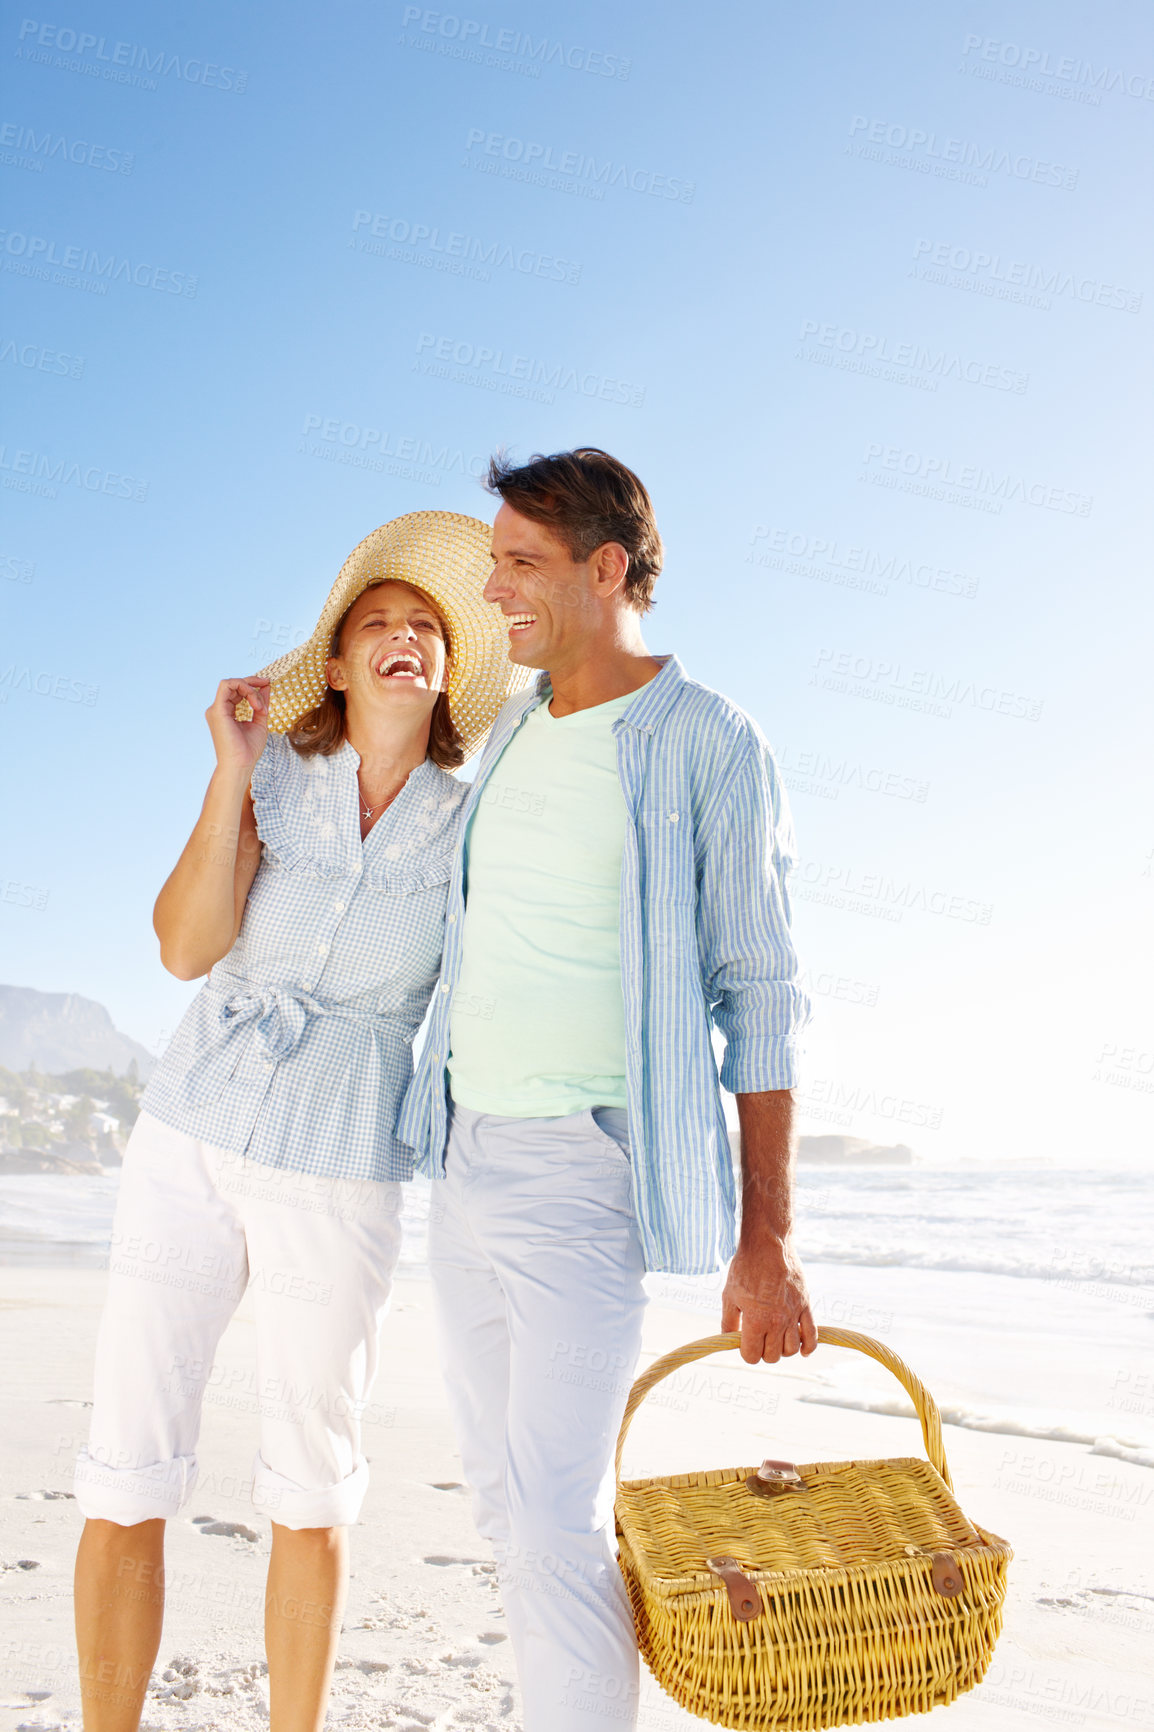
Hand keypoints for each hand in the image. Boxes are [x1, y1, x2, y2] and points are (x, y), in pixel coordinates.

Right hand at [205, 677, 270, 774]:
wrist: (240, 765)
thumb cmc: (248, 749)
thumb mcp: (260, 721)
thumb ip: (261, 703)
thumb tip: (266, 685)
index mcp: (226, 712)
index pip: (237, 689)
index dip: (252, 684)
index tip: (267, 684)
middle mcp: (218, 709)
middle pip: (234, 684)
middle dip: (252, 682)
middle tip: (267, 684)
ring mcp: (216, 709)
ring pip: (231, 683)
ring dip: (250, 689)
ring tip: (261, 707)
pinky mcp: (217, 710)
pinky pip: (228, 685)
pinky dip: (245, 689)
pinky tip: (256, 704)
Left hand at [721, 1232, 817, 1364]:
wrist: (768, 1245)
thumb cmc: (745, 1268)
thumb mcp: (729, 1295)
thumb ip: (728, 1322)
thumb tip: (730, 1341)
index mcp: (756, 1320)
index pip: (752, 1356)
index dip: (746, 1352)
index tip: (744, 1343)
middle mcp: (776, 1321)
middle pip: (772, 1356)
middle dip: (763, 1352)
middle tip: (758, 1338)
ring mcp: (793, 1314)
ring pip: (791, 1350)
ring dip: (782, 1349)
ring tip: (775, 1339)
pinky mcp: (805, 1306)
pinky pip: (812, 1335)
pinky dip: (808, 1347)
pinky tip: (802, 1350)